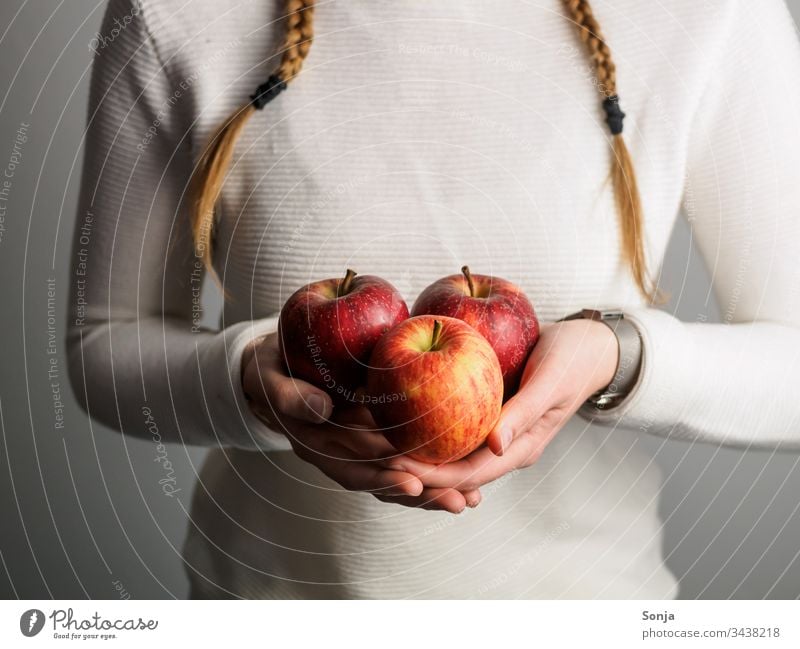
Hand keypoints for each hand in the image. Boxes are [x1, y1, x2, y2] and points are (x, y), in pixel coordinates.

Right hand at [241, 333, 480, 512]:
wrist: (272, 367)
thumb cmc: (270, 366)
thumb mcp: (269, 375)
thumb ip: (290, 395)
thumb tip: (323, 410)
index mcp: (312, 443)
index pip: (350, 467)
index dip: (380, 477)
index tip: (413, 483)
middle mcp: (335, 455)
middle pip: (380, 481)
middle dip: (420, 493)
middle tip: (458, 500)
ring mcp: (351, 451)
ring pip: (392, 476)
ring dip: (430, 491)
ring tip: (467, 500)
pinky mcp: (366, 441)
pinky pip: (397, 460)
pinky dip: (427, 470)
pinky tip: (460, 474)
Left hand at [384, 319, 618, 493]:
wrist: (585, 345)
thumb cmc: (571, 359)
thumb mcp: (551, 381)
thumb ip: (524, 412)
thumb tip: (494, 446)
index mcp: (519, 449)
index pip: (468, 475)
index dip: (431, 476)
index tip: (394, 468)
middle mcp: (502, 447)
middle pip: (450, 470)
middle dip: (413, 469)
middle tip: (370, 457)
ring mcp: (491, 431)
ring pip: (446, 451)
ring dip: (413, 450)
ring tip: (373, 441)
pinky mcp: (483, 411)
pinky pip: (449, 425)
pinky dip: (424, 423)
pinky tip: (395, 412)